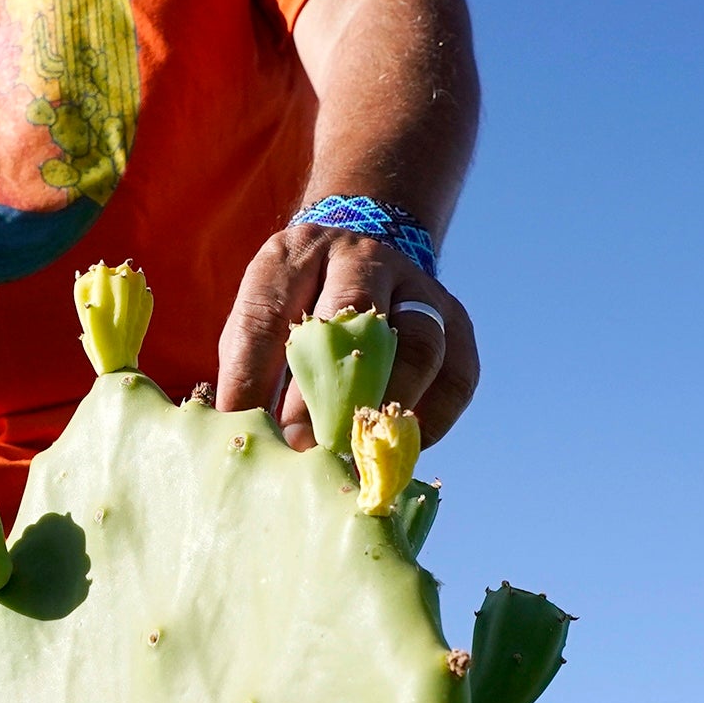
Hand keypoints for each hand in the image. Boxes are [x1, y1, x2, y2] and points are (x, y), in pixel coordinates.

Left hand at [213, 225, 481, 450]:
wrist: (365, 251)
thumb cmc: (298, 302)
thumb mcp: (263, 314)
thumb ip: (251, 367)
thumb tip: (246, 437)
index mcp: (297, 254)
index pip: (268, 314)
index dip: (254, 377)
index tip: (249, 428)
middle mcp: (362, 259)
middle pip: (353, 313)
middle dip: (332, 388)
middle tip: (314, 447)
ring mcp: (417, 287)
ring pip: (419, 343)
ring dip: (390, 404)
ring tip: (365, 451)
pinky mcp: (456, 320)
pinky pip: (457, 373)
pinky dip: (432, 417)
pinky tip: (403, 444)